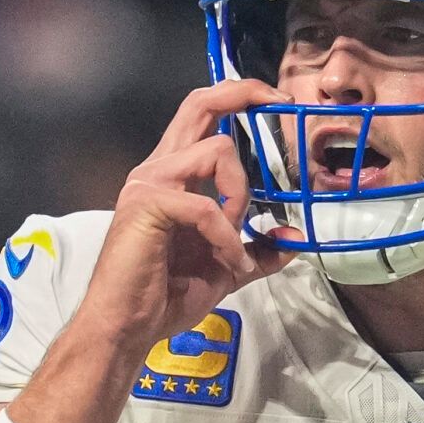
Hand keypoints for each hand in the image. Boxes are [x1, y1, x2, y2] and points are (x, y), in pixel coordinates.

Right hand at [74, 81, 297, 352]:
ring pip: (218, 152)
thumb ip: (258, 249)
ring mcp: (150, 182)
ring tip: (233, 244)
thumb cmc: (164, 297)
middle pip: (199, 103)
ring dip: (240, 197)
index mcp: (173, 176)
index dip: (239, 97)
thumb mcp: (227, 268)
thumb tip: (295, 238)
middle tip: (280, 104)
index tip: (276, 103)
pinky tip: (227, 264)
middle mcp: (158, 168)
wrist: (127, 328)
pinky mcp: (149, 204)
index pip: (202, 115)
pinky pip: (209, 207)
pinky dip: (228, 239)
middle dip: (244, 94)